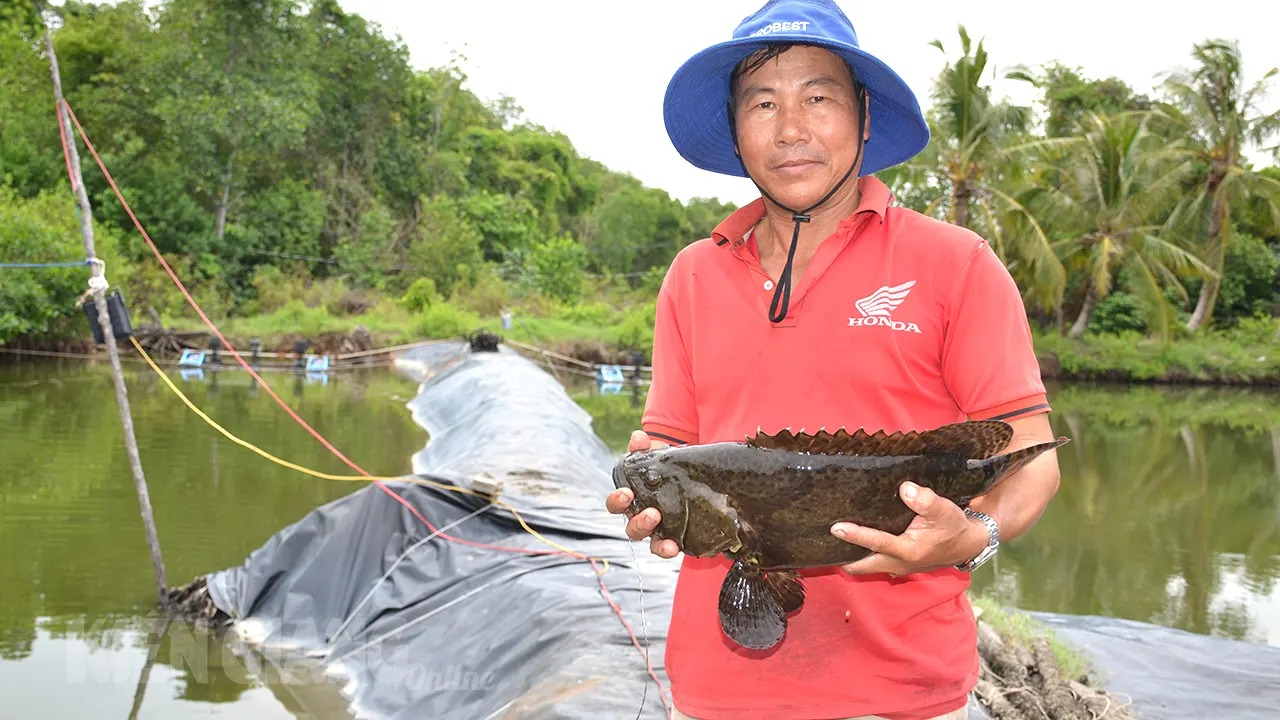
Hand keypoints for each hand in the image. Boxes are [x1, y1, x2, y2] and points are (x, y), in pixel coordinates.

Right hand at [605, 430, 680, 558]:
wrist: (689, 477)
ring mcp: (656, 531)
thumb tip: (638, 437)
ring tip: (665, 526)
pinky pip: (665, 548)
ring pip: (647, 541)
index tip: (626, 493)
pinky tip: (675, 547)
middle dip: (639, 522)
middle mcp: (640, 518)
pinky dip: (667, 549)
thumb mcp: (655, 456)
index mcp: (631, 500)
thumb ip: (644, 447)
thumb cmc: (664, 469)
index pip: (616, 505)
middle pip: (631, 528)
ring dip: (654, 535)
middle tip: (653, 513)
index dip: (618, 501)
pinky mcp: (673, 538)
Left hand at [832, 481, 987, 576]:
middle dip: (840, 557)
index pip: (877, 543)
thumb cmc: (953, 526)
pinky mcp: (894, 564)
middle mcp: (898, 563)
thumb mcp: (945, 510)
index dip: (856, 535)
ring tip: (827, 540)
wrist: (966, 544)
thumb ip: (926, 500)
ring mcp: (895, 567)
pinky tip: (846, 540)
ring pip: (863, 567)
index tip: (835, 527)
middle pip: (860, 566)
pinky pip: (870, 563)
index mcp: (908, 551)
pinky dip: (858, 555)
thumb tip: (905, 489)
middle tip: (819, 542)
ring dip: (847, 557)